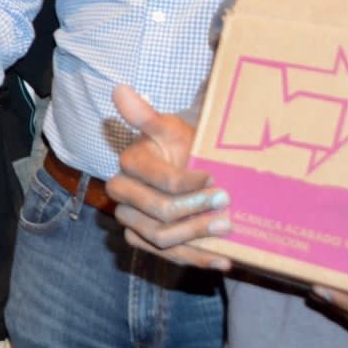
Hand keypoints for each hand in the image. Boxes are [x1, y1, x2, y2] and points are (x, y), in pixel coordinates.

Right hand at [105, 85, 231, 270]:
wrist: (187, 168)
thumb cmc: (181, 146)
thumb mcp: (170, 128)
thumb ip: (145, 115)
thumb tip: (119, 88)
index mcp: (129, 162)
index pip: (160, 182)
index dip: (189, 184)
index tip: (215, 179)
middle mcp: (122, 192)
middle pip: (160, 214)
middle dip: (197, 212)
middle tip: (228, 206)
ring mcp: (129, 218)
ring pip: (161, 237)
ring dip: (198, 237)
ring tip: (228, 229)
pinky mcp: (139, 238)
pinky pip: (165, 255)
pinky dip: (196, 259)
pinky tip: (223, 258)